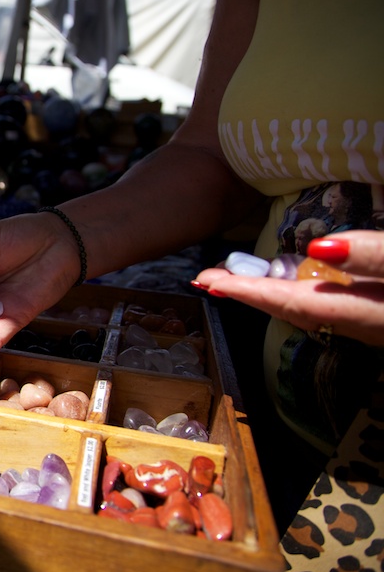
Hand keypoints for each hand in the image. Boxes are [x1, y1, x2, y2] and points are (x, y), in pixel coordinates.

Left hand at [194, 230, 383, 346]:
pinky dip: (289, 294)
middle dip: (243, 293)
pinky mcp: (371, 319)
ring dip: (262, 294)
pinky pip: (319, 306)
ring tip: (228, 279)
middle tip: (205, 279)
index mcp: (359, 311)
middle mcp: (354, 324)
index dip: (247, 291)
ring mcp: (363, 325)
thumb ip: (370, 256)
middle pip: (288, 308)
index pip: (290, 300)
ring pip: (302, 309)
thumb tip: (320, 246)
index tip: (209, 284)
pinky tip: (281, 283)